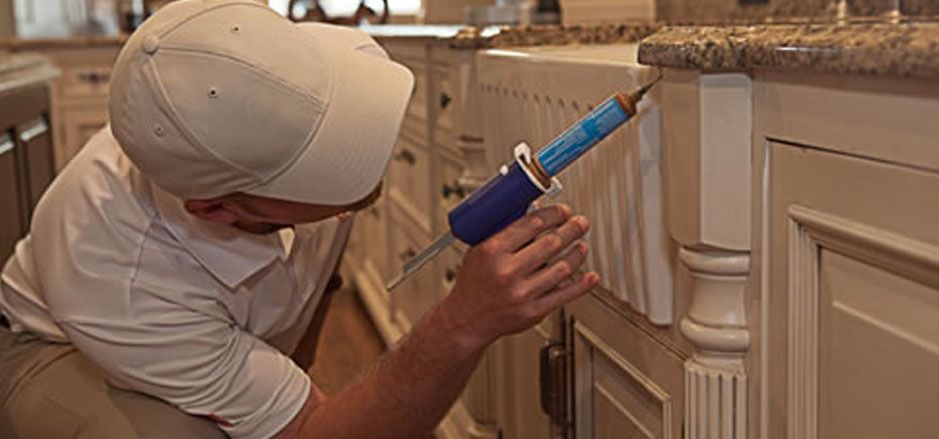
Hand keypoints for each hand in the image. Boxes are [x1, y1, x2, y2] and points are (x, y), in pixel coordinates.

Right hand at [438, 204, 598, 349]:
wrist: (467, 319)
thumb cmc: (473, 283)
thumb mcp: (479, 249)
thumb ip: (505, 232)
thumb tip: (535, 211)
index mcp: (492, 251)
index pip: (532, 224)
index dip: (554, 214)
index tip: (563, 211)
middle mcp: (508, 272)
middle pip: (551, 243)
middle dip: (572, 229)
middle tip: (579, 223)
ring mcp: (522, 293)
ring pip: (562, 267)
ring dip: (577, 253)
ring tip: (581, 245)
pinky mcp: (534, 311)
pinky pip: (565, 295)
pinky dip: (582, 284)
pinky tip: (590, 275)